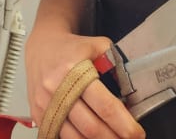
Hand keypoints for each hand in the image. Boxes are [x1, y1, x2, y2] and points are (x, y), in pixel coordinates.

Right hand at [25, 27, 144, 138]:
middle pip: (91, 127)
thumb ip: (117, 66)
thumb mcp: (98, 47)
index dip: (124, 124)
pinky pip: (61, 137)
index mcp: (74, 71)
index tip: (136, 133)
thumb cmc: (71, 48)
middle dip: (114, 137)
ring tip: (112, 138)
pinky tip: (91, 137)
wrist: (42, 46)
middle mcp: (57, 90)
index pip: (104, 105)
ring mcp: (45, 105)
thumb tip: (131, 94)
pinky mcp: (39, 115)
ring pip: (75, 137)